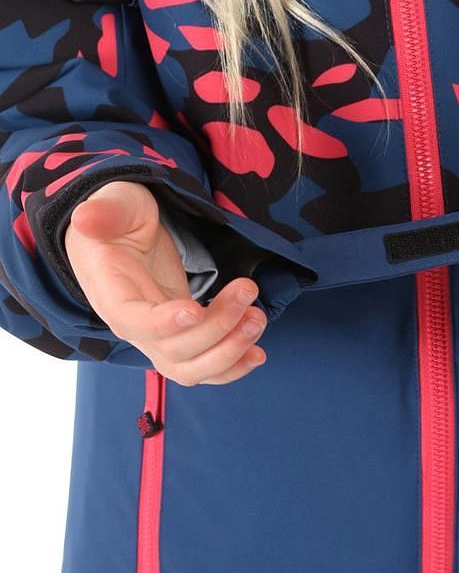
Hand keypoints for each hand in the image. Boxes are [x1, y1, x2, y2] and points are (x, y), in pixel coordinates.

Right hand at [64, 180, 266, 384]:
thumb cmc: (118, 219)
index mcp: (112, 294)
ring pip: (191, 368)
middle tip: (248, 290)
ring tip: (257, 318)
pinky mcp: (181, 335)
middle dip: (217, 326)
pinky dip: (232, 366)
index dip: (163, 324)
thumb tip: (86, 218)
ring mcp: (159, 336)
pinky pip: (203, 365)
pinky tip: (256, 354)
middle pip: (173, 350)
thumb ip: (104, 212)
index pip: (134, 322)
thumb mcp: (115, 204)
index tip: (194, 309)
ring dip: (229, 351)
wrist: (122, 237)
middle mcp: (134, 325)